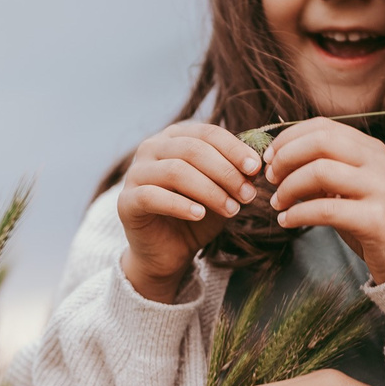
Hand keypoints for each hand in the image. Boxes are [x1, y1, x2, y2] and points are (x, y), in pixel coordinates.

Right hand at [116, 121, 265, 302]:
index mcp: (175, 138)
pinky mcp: (126, 201)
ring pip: (175, 171)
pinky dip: (180, 205)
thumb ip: (236, 175)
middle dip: (225, 172)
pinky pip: (153, 196)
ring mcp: (135, 173)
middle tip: (248, 195)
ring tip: (232, 209)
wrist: (169, 252)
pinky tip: (200, 215)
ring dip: (210, 190)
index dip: (234, 148)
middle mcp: (151, 148)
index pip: (207, 133)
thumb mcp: (223, 192)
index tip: (256, 168)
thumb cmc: (197, 215)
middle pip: (193, 149)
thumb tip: (257, 164)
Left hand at [266, 118, 384, 283]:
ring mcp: (379, 188)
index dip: (289, 138)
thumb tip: (280, 162)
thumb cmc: (374, 224)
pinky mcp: (375, 219)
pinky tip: (286, 221)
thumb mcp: (352, 189)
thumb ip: (325, 172)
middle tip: (270, 177)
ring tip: (277, 202)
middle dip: (286, 157)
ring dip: (288, 187)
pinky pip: (324, 210)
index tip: (270, 156)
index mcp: (371, 149)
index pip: (324, 126)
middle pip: (320, 141)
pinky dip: (297, 214)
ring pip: (319, 172)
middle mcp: (378, 162)